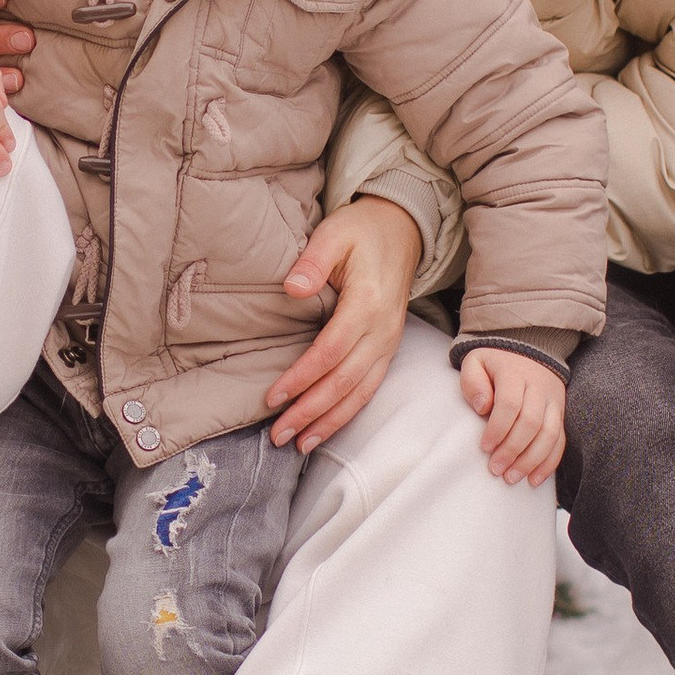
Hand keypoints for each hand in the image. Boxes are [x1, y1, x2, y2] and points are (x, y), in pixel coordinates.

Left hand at [263, 194, 419, 455]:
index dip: (302, 377)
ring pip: (360, 392)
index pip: (331, 350)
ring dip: (329, 421)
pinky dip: (347, 413)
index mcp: (368, 303)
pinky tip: (325, 428)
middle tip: (279, 435)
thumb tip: (292, 288)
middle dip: (311, 411)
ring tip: (299, 444)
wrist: (401, 231)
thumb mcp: (335, 233)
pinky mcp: (388, 348)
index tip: (273, 396)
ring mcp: (388, 342)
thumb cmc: (362, 232)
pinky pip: (369, 388)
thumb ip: (313, 260)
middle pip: (345, 381)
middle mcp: (382, 330)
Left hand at [459, 346, 566, 486]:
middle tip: (496, 469)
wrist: (528, 349)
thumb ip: (472, 381)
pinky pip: (560, 440)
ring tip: (512, 478)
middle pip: (531, 423)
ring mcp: (553, 401)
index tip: (484, 447)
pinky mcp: (560, 413)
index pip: (510, 404)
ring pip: (550, 434)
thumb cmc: (494, 363)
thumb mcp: (475, 362)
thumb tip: (483, 407)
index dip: (497, 429)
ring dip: (531, 460)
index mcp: (515, 373)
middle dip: (513, 450)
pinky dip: (549, 462)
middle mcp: (539, 387)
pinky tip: (534, 479)